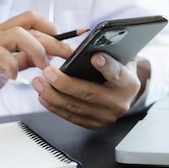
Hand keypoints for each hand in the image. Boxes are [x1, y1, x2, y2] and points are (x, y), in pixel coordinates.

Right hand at [0, 11, 73, 114]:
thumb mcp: (4, 67)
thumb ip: (22, 59)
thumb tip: (46, 56)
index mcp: (1, 35)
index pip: (31, 19)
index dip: (54, 25)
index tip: (74, 35)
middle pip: (30, 25)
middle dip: (54, 40)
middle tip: (67, 55)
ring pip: (18, 33)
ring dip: (37, 49)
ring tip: (42, 66)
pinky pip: (0, 55)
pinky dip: (12, 65)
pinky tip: (16, 77)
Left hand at [31, 53, 145, 128]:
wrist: (123, 93)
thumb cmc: (117, 70)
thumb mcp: (119, 57)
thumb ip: (108, 51)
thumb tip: (91, 43)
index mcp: (129, 83)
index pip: (118, 74)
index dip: (107, 66)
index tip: (95, 57)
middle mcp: (119, 103)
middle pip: (90, 93)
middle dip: (66, 83)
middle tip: (48, 71)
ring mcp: (106, 116)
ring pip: (76, 107)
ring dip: (53, 95)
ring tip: (39, 82)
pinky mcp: (94, 124)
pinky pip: (71, 116)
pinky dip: (54, 106)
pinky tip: (43, 96)